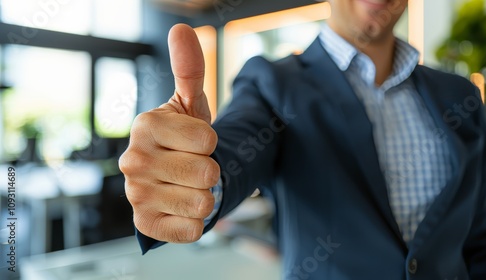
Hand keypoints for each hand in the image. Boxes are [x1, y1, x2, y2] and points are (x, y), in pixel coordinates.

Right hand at [119, 24, 219, 242]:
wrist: (167, 176)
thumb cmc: (182, 138)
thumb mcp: (189, 103)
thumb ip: (189, 68)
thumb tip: (181, 28)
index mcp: (145, 126)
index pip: (209, 140)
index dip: (212, 143)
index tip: (197, 142)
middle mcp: (133, 161)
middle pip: (208, 173)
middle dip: (211, 171)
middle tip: (193, 166)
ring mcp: (135, 196)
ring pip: (204, 204)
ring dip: (206, 197)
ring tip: (188, 186)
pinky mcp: (144, 225)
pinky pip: (192, 230)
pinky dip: (196, 221)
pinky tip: (181, 207)